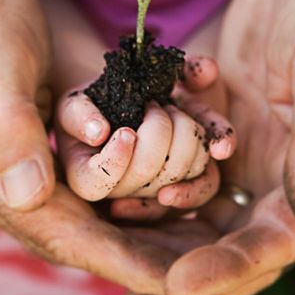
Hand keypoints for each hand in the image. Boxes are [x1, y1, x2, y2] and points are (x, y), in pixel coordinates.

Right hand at [0, 0, 179, 293]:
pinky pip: (118, 163)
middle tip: (208, 266)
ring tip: (210, 222)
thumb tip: (29, 197)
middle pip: (97, 229)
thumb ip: (7, 134)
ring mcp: (53, 158)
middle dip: (151, 248)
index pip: (67, 238)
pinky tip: (193, 163)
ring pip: (114, 200)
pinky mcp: (73, 132)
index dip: (121, 262)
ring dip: (161, 209)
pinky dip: (154, 168)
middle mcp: (30, 183)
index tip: (174, 284)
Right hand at [56, 56, 236, 219]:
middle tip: (151, 105)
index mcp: (86, 177)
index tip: (125, 131)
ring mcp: (156, 189)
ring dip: (185, 130)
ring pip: (182, 171)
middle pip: (147, 172)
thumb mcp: (76, 102)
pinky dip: (217, 146)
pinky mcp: (189, 179)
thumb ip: (80, 113)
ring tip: (171, 109)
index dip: (115, 160)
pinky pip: (209, 179)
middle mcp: (123, 192)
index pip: (96, 182)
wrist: (120, 105)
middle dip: (156, 129)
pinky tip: (219, 142)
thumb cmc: (90, 106)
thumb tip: (98, 131)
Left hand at [123, 0, 294, 294]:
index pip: (273, 242)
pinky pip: (176, 162)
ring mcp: (243, 149)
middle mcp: (278, 173)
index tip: (177, 290)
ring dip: (158, 239)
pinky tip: (110, 199)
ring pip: (196, 209)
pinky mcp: (213, 122)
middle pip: (229, 242)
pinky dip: (148, 182)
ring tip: (110, 268)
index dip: (229, 271)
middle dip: (183, 280)